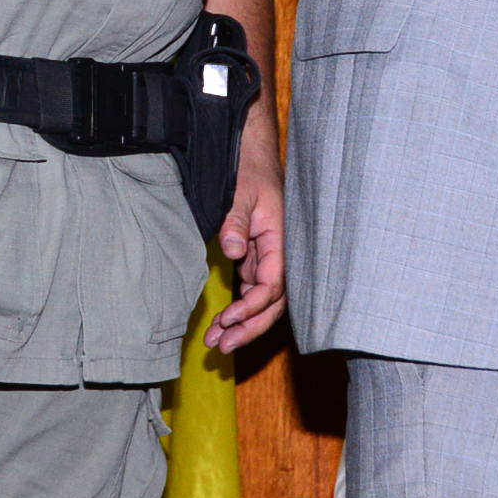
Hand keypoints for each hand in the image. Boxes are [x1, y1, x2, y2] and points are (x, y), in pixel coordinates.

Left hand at [205, 143, 286, 352]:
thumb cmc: (250, 169)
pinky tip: (222, 321)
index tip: (229, 319)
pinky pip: (253, 290)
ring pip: (263, 301)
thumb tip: (233, 250)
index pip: (272, 285)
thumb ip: (236, 222)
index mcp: (281, 239)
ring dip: (243, 323)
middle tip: (222, 346)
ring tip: (217, 341)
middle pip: (272, 303)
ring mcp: (269, 257)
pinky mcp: (258, 257)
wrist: (251, 152)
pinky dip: (240, 307)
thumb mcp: (241, 192)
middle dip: (249, 327)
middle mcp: (280, 253)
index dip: (252, 307)